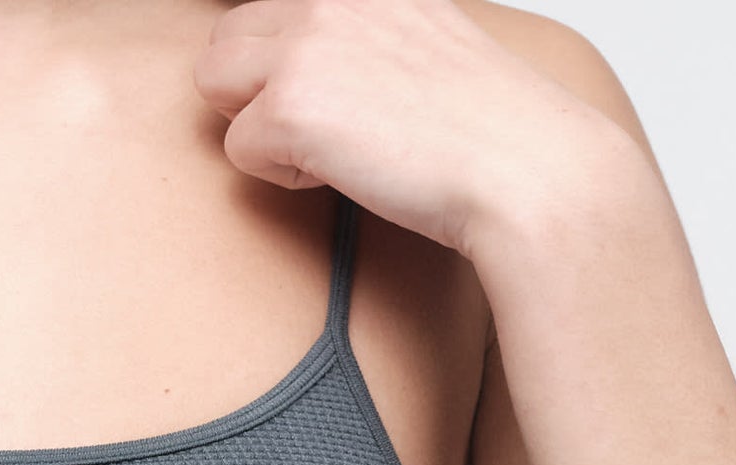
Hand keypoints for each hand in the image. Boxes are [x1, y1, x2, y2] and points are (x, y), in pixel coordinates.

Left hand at [192, 0, 622, 253]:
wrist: (523, 166)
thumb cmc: (482, 126)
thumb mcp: (423, 42)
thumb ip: (362, 35)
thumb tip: (317, 69)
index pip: (262, 5)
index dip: (272, 58)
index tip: (316, 96)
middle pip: (223, 39)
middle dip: (251, 93)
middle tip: (317, 130)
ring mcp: (306, 45)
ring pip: (212, 82)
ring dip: (257, 127)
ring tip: (329, 148)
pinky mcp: (290, 105)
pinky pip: (237, 148)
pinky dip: (281, 177)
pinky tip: (343, 172)